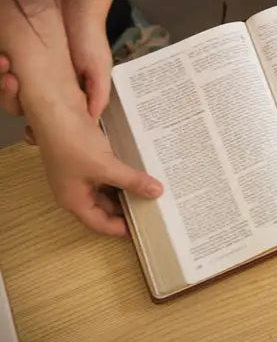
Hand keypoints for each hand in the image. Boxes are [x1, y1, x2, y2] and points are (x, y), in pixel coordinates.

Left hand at [0, 0, 114, 133]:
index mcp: (59, 93)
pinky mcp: (14, 57)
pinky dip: (1, 69)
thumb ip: (97, 96)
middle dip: (10, 98)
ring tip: (5, 66)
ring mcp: (24, 71)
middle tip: (12, 82)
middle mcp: (38, 85)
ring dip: (2, 84)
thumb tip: (89, 123)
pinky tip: (5, 60)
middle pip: (16, 105)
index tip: (29, 133)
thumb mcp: (99, 70)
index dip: (34, 129)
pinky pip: (2, 71)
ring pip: (5, 89)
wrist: (79, 11)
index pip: (41, 117)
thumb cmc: (90, 42)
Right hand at [30, 90, 161, 235]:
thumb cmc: (71, 143)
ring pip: (107, 189)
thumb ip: (131, 180)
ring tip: (151, 190)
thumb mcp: (106, 166)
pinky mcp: (86, 157)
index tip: (140, 230)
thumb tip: (155, 192)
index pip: (99, 223)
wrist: (56, 112)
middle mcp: (75, 189)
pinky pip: (108, 172)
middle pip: (104, 207)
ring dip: (126, 189)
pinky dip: (123, 174)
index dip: (119, 228)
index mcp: (73, 199)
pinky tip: (139, 170)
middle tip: (151, 208)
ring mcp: (80, 173)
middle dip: (126, 208)